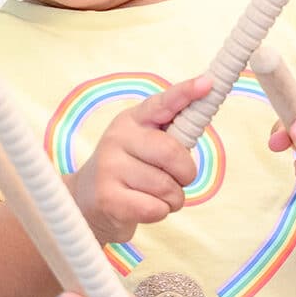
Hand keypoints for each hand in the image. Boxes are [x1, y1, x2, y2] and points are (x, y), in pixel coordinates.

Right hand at [70, 75, 211, 243]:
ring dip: (174, 198)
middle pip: (172, 153)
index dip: (186, 93)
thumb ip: (174, 130)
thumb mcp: (147, 142)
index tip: (208, 84)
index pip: (162, 103)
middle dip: (187, 173)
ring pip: (167, 186)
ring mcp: (109, 168)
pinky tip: (143, 206)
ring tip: (156, 195)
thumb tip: (206, 99)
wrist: (87, 200)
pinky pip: (156, 208)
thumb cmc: (131, 167)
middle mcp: (117, 138)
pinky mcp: (108, 199)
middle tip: (181, 180)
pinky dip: (161, 212)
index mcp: (133, 119)